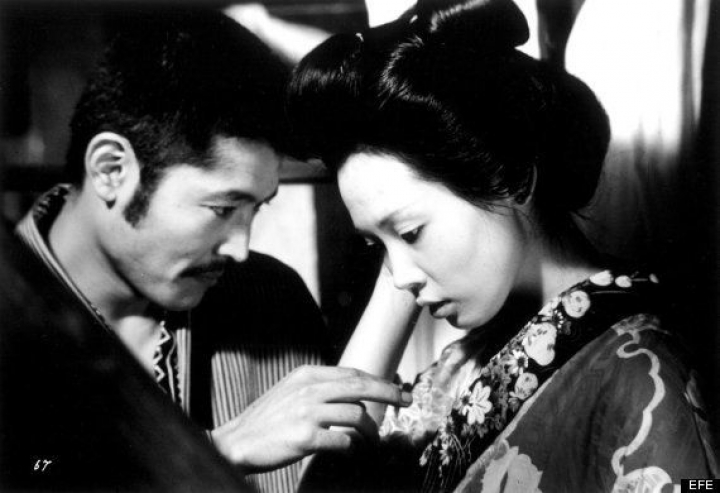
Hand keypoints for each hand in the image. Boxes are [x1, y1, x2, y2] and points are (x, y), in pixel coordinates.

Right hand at [210, 365, 411, 472]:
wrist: (237, 442)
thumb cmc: (267, 419)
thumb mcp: (291, 391)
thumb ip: (319, 387)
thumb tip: (354, 392)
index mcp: (307, 375)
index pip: (353, 373)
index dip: (379, 380)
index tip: (398, 389)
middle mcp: (309, 389)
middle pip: (361, 386)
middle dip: (389, 392)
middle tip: (406, 401)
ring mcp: (307, 412)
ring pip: (357, 415)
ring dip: (371, 430)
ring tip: (372, 440)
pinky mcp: (305, 437)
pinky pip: (343, 440)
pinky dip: (351, 446)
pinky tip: (349, 449)